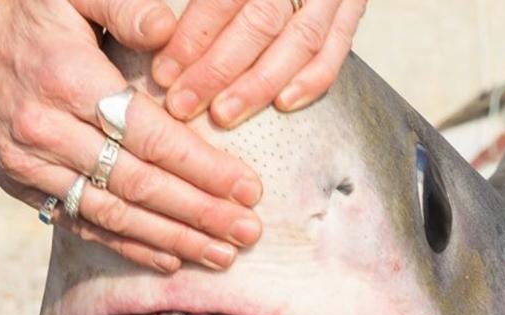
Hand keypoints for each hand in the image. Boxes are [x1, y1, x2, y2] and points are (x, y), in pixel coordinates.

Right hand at [0, 0, 264, 271]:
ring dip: (170, 240)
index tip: (247, 189)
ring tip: (220, 256)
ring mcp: (29, 164)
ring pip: (111, 213)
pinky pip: (80, 222)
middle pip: (137, 184)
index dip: (203, 168)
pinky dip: (126, 245)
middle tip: (247, 233)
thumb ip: (124, 6)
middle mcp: (46, 129)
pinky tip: (168, 259)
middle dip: (198, 214)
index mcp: (68, 79)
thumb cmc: (22, 6)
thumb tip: (170, 29)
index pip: (150, 136)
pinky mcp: (19, 184)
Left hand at [152, 0, 366, 127]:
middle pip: (260, 21)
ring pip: (299, 41)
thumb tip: (152, 28)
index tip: (165, 71)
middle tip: (184, 103)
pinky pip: (335, 48)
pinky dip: (312, 80)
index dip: (193, 36)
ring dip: (259, 84)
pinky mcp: (352, 5)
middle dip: (218, 69)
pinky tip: (283, 104)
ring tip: (223, 114)